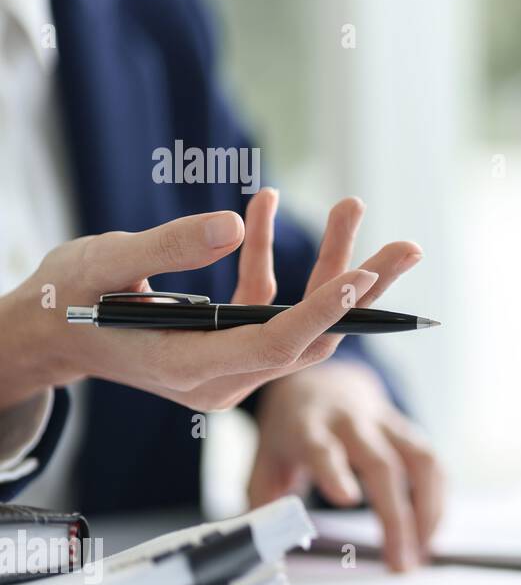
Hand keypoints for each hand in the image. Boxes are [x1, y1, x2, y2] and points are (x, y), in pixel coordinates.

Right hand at [0, 189, 419, 413]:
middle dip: (358, 290)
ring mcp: (229, 366)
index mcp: (189, 369)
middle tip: (408, 248)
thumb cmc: (67, 299)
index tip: (363, 276)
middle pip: (308, 338)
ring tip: (354, 208)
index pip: (273, 344)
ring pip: (299, 321)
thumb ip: (170, 245)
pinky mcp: (230, 346)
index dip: (322, 311)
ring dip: (327, 266)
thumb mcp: (105, 263)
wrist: (48, 331)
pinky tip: (266, 205)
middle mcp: (220, 379)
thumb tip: (234, 223)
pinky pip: (266, 305)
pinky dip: (268, 259)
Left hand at [250, 361, 441, 570]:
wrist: (321, 382)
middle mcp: (351, 422)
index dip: (335, 471)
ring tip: (422, 553)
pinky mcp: (409, 430)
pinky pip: (433, 463)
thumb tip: (269, 548)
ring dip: (428, 510)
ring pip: (420, 461)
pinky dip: (437, 500)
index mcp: (307, 428)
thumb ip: (264, 501)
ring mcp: (386, 423)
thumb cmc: (292, 431)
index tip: (347, 500)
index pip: (322, 447)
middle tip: (400, 564)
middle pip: (383, 465)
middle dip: (396, 517)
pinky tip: (429, 533)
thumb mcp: (264, 458)